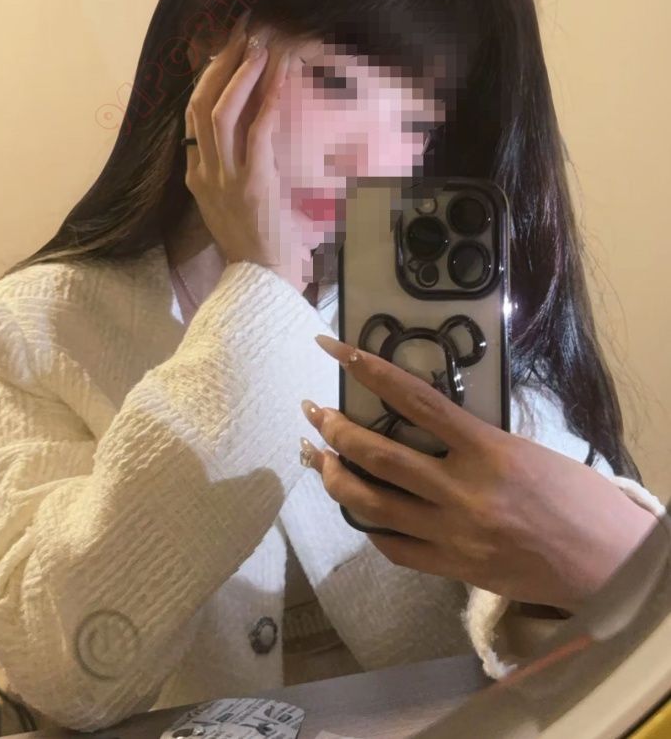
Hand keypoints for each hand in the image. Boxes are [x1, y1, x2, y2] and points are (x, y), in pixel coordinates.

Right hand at [184, 11, 313, 293]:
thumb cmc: (255, 243)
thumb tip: (252, 128)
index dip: (208, 80)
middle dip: (218, 67)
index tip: (225, 52)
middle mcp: (203, 174)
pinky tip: (280, 76)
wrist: (262, 279)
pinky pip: (256, 132)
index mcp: (196, 177)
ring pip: (220, 114)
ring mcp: (225, 179)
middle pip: (200, 107)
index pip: (193, 118)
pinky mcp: (251, 185)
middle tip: (240, 36)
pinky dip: (268, 99)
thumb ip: (232, 168)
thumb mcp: (232, 202)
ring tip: (258, 47)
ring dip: (240, 75)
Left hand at [301, 336, 658, 613]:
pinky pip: (395, 549)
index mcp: (487, 451)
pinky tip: (358, 513)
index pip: (416, 401)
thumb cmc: (578, 500)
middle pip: (380, 456)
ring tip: (319, 457)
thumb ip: (474, 440)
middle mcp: (462, 491)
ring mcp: (452, 534)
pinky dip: (370, 528)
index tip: (337, 349)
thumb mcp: (526, 451)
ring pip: (374, 505)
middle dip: (337, 430)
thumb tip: (427, 424)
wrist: (606, 566)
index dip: (371, 371)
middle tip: (314, 412)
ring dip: (337, 477)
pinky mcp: (452, 570)